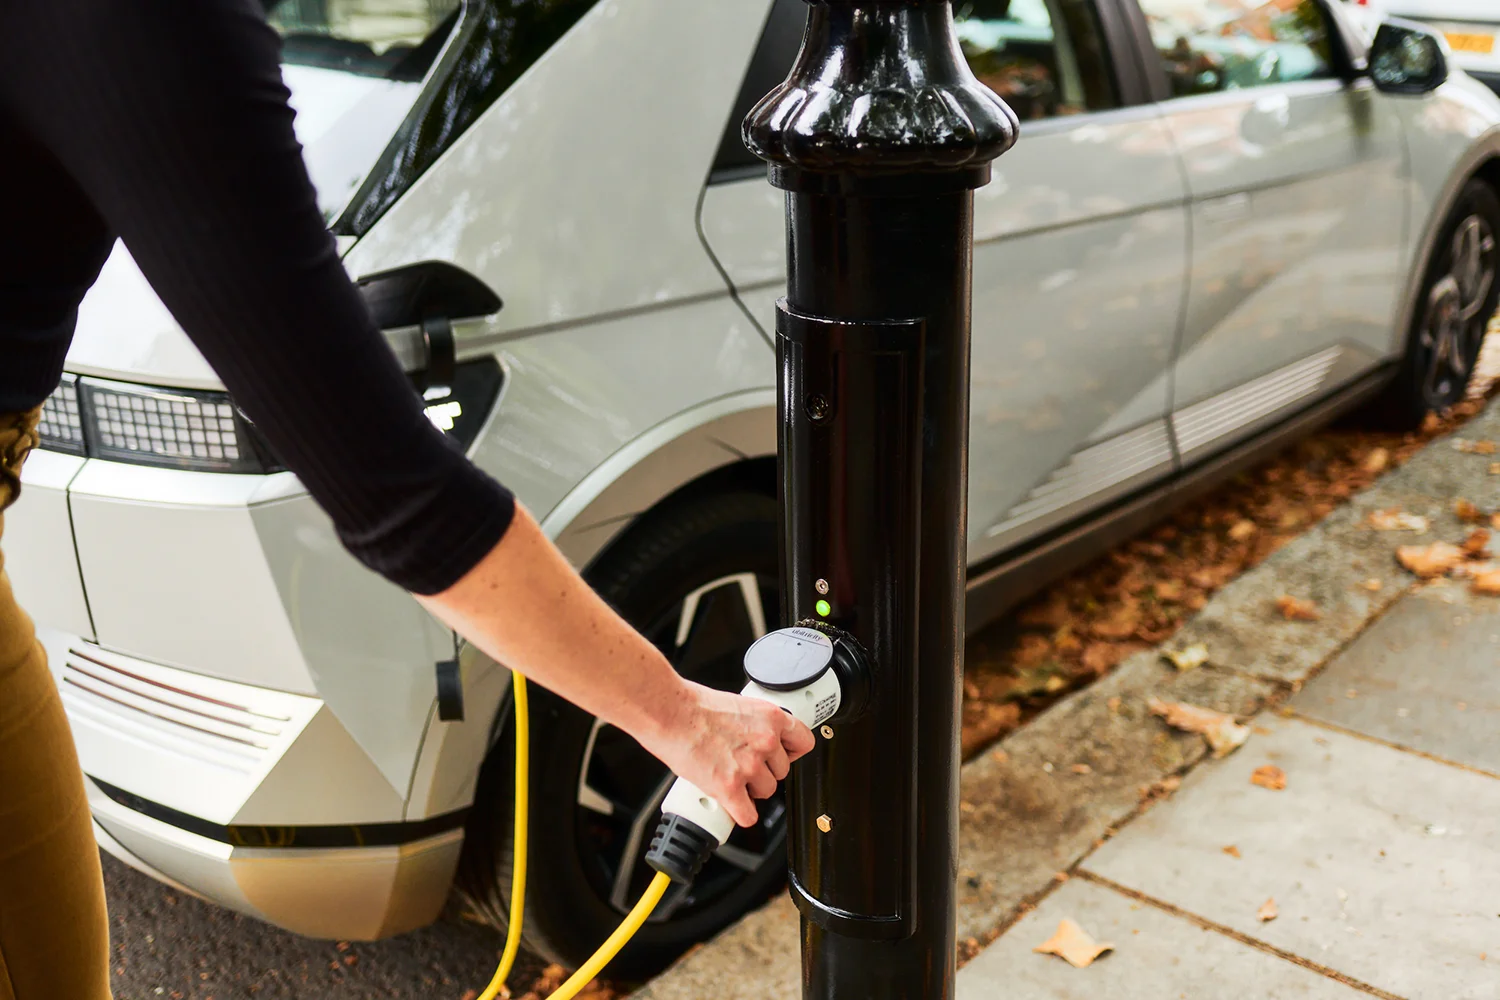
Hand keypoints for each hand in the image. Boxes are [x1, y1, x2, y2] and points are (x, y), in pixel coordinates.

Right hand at [639, 679, 816, 827]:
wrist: (668, 712)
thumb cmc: (693, 705)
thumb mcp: (738, 704)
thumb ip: (755, 724)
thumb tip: (756, 739)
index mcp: (770, 718)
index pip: (804, 743)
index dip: (790, 753)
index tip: (780, 756)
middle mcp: (765, 742)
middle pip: (781, 772)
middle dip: (763, 772)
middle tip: (741, 765)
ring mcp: (748, 766)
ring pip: (766, 793)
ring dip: (750, 791)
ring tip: (730, 778)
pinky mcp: (729, 787)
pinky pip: (748, 816)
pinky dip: (739, 814)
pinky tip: (729, 804)